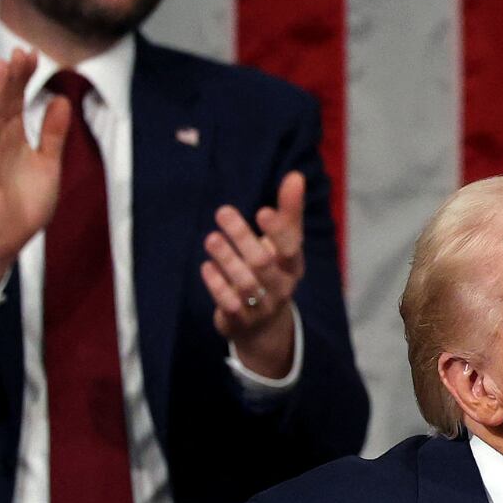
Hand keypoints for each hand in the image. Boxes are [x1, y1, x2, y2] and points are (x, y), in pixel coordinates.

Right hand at [0, 48, 71, 293]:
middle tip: (20, 51)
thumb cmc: (27, 201)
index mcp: (16, 136)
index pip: (19, 100)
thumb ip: (53, 134)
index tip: (33, 54)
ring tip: (2, 66)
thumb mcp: (49, 163)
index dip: (25, 78)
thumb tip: (61, 100)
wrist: (11, 236)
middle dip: (12, 77)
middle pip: (5, 102)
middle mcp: (0, 140)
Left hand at [202, 170, 306, 378]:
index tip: (262, 211)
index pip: (290, 248)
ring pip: (245, 284)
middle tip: (222, 211)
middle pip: (263, 263)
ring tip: (211, 238)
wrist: (265, 326)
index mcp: (293, 266)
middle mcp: (281, 287)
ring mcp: (262, 306)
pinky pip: (229, 304)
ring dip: (227, 259)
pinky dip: (217, 285)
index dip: (277, 231)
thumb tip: (296, 176)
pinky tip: (206, 267)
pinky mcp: (241, 321)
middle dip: (242, 237)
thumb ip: (289, 212)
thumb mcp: (284, 245)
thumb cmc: (273, 273)